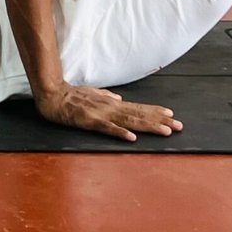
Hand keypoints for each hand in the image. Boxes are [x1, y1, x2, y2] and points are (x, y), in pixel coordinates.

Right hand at [35, 85, 183, 141]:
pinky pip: (107, 128)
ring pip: (128, 121)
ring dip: (148, 126)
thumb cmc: (71, 96)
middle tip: (179, 126)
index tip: (172, 115)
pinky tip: (132, 138)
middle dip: (160, 120)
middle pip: (139, 114)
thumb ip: (107, 96)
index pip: (138, 108)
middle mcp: (110, 107)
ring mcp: (101, 114)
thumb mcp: (93, 93)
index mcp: (111, 102)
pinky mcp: (89, 121)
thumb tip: (121, 99)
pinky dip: (120, 132)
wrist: (52, 95)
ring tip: (165, 131)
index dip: (155, 112)